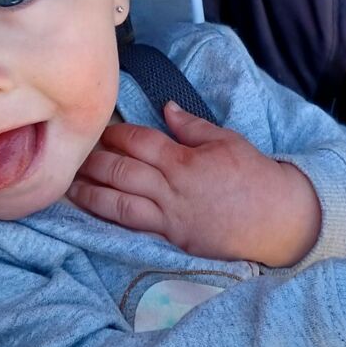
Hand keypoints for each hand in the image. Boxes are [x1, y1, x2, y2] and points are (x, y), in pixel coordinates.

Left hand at [67, 101, 321, 266]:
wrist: (277, 219)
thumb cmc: (255, 177)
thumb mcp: (227, 141)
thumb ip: (192, 126)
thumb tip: (167, 108)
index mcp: (185, 161)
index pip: (140, 142)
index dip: (115, 134)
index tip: (99, 127)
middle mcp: (172, 189)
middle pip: (122, 171)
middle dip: (94, 160)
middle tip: (72, 152)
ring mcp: (169, 217)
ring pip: (119, 203)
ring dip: (90, 192)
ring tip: (68, 185)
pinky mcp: (172, 238)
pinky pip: (133, 227)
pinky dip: (109, 219)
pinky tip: (92, 212)